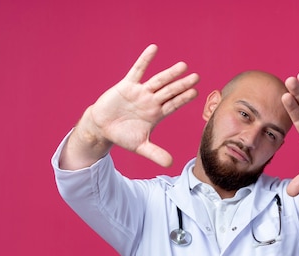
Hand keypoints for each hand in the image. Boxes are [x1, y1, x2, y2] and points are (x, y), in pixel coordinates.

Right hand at [66, 44, 199, 167]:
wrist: (102, 128)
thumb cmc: (123, 136)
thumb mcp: (140, 146)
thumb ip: (155, 154)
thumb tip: (171, 164)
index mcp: (156, 114)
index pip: (173, 105)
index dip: (183, 99)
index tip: (195, 92)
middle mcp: (151, 101)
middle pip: (169, 91)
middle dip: (182, 84)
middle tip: (196, 77)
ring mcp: (140, 92)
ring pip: (158, 81)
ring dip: (169, 74)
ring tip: (183, 66)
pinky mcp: (127, 86)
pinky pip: (137, 71)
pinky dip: (145, 60)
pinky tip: (154, 49)